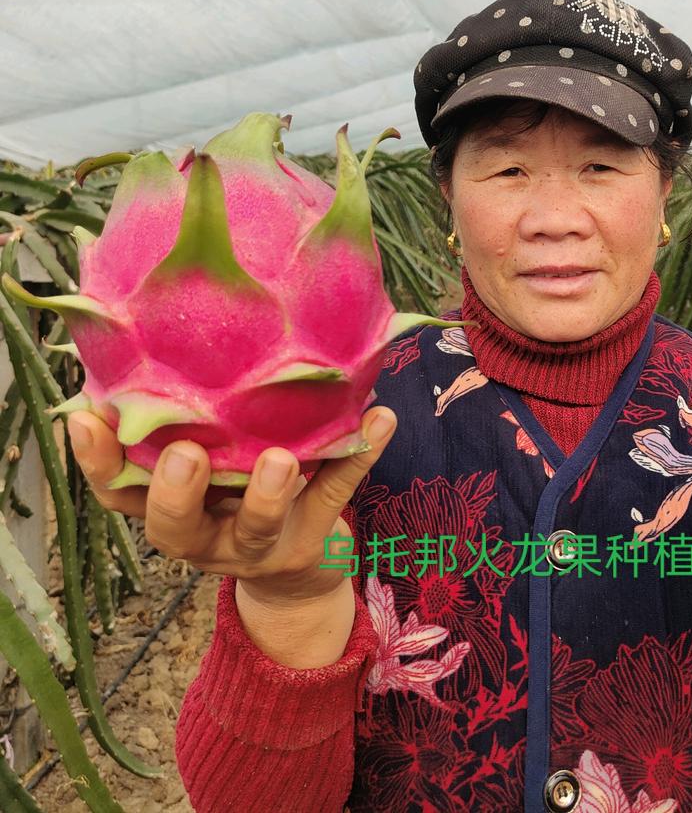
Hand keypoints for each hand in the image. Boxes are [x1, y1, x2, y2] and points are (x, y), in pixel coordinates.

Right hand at [67, 407, 396, 607]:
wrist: (297, 576)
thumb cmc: (237, 499)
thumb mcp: (207, 472)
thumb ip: (186, 426)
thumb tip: (160, 338)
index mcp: (172, 513)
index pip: (121, 495)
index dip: (99, 462)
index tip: (86, 416)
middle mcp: (208, 537)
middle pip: (175, 528)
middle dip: (175, 494)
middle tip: (185, 455)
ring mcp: (261, 544)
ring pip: (257, 526)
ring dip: (267, 493)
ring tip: (280, 456)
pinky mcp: (314, 538)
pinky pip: (338, 494)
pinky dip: (361, 454)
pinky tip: (383, 417)